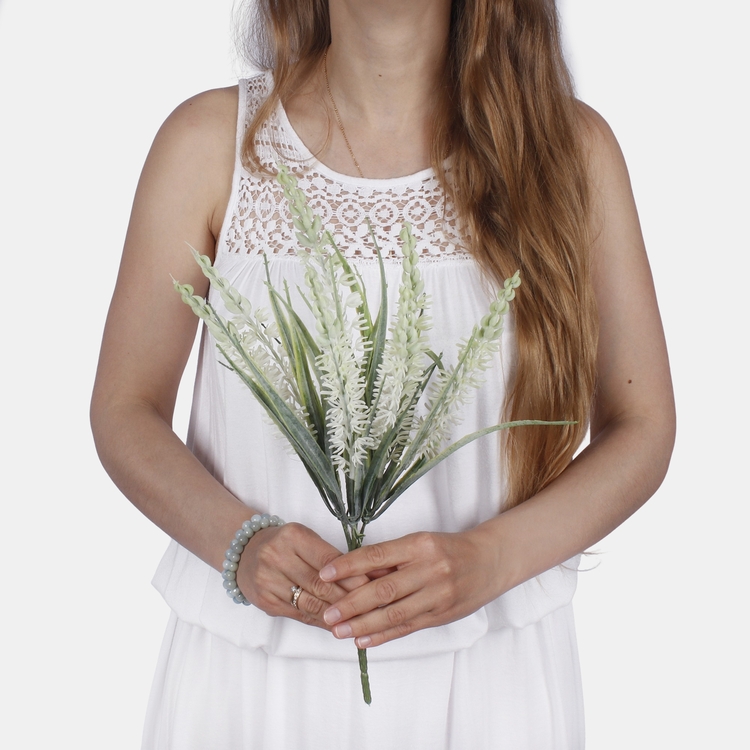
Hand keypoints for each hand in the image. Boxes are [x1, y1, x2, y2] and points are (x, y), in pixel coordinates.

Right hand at [236, 522, 369, 629]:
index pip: (329, 560)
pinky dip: (321, 622)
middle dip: (348, 598)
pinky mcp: (266, 602)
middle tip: (370, 608)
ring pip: (310, 603)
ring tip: (357, 621)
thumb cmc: (284, 544)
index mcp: (293, 536)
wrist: (245, 552)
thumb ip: (329, 556)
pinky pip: (299, 615)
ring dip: (336, 615)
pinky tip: (336, 625)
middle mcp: (277, 557)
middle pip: (320, 584)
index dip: (352, 576)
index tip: (372, 586)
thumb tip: (364, 575)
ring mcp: (268, 581)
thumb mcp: (305, 539)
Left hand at [317, 530, 500, 647]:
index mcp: (420, 545)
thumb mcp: (421, 543)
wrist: (490, 561)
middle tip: (328, 613)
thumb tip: (352, 573)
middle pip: (384, 589)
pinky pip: (408, 627)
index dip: (348, 565)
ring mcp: (438, 594)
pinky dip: (383, 635)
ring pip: (394, 613)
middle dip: (352, 603)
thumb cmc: (449, 549)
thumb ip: (391, 559)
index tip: (324, 573)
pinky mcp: (442, 614)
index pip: (377, 555)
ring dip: (363, 625)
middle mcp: (429, 569)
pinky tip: (363, 640)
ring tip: (339, 631)